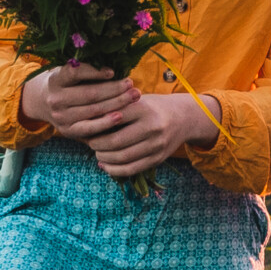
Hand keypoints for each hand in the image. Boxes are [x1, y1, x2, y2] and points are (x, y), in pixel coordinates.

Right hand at [18, 63, 133, 135]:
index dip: (95, 72)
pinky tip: (120, 116)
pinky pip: (90, 128)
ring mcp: (61, 117)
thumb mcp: (68, 72)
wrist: (43, 102)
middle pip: (90, 94)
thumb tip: (116, 65)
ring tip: (133, 96)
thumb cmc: (66, 82)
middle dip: (114, 89)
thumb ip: (86, 69)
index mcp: (55, 80)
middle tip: (132, 84)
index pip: (75, 74)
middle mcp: (56, 99)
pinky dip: (106, 122)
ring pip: (93, 110)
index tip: (113, 71)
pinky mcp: (68, 131)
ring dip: (117, 103)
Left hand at [71, 87, 214, 178]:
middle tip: (90, 143)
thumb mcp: (137, 100)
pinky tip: (106, 165)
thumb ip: (116, 107)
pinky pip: (132, 169)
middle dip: (97, 144)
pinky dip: (114, 170)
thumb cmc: (153, 107)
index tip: (87, 127)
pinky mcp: (159, 158)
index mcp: (143, 108)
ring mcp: (157, 144)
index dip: (95, 125)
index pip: (111, 118)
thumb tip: (86, 122)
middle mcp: (152, 126)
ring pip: (122, 157)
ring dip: (104, 158)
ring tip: (98, 153)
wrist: (184, 117)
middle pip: (115, 141)